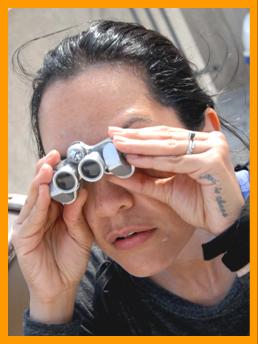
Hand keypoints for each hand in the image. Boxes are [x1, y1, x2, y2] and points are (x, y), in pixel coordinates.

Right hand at [12, 150, 92, 304]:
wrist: (62, 286)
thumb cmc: (70, 260)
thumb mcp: (80, 233)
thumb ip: (78, 213)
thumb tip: (81, 190)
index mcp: (55, 212)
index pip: (55, 187)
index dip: (59, 172)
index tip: (65, 158)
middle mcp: (41, 215)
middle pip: (41, 188)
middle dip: (47, 170)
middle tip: (53, 156)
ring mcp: (30, 225)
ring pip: (34, 199)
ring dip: (41, 182)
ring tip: (48, 168)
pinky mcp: (23, 237)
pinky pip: (32, 217)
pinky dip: (39, 204)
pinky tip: (44, 192)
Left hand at [108, 126, 243, 234]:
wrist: (221, 224)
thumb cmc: (199, 204)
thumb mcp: (166, 188)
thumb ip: (144, 179)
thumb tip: (117, 172)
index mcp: (200, 142)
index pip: (165, 134)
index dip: (140, 134)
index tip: (117, 134)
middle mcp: (209, 141)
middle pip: (165, 136)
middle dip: (136, 136)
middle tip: (113, 134)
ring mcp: (213, 149)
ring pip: (168, 146)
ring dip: (140, 145)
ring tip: (119, 144)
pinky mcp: (212, 162)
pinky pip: (176, 161)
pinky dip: (153, 160)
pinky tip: (134, 158)